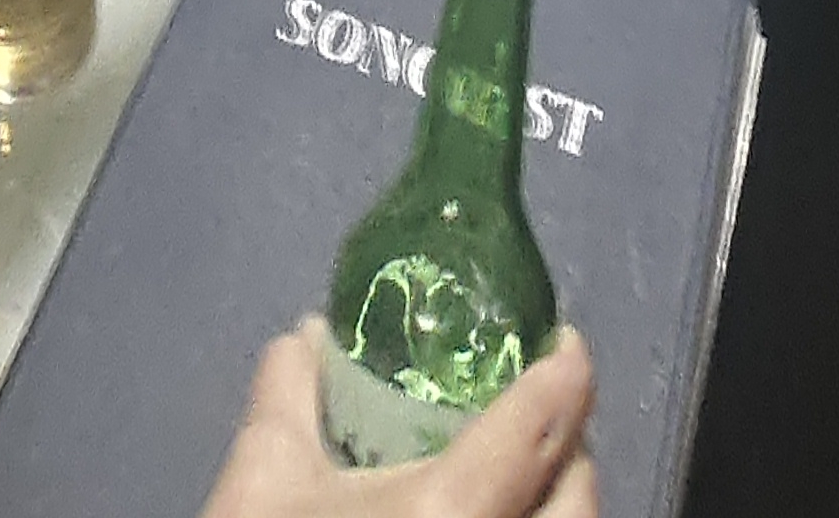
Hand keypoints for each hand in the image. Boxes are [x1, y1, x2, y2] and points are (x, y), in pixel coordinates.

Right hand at [202, 323, 594, 517]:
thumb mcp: (259, 492)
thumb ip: (288, 401)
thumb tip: (305, 338)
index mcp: (453, 514)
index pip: (543, 425)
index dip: (566, 373)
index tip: (562, 344)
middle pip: (579, 494)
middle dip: (567, 447)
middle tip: (536, 417)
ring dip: (555, 507)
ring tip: (521, 482)